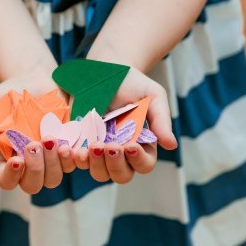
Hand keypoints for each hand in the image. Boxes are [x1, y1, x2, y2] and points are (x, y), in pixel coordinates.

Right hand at [0, 72, 76, 194]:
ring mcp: (50, 159)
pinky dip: (71, 158)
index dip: (11, 176)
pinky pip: (72, 164)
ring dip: (54, 164)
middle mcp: (29, 164)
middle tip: (34, 144)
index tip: (16, 159)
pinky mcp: (68, 150)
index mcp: (6, 158)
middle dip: (35, 169)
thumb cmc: (9, 95)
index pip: (6, 180)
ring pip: (53, 178)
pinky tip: (67, 145)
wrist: (37, 82)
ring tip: (51, 139)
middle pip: (32, 185)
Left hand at [72, 65, 177, 183]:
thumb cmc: (133, 84)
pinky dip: (75, 159)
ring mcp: (99, 151)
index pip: (144, 164)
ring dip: (96, 164)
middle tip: (110, 146)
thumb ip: (161, 120)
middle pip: (121, 175)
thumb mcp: (152, 96)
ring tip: (93, 145)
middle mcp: (121, 153)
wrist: (105, 70)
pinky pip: (77, 161)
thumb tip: (171, 145)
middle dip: (116, 164)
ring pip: (99, 173)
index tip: (130, 145)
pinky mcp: (80, 144)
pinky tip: (74, 148)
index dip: (138, 160)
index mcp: (141, 145)